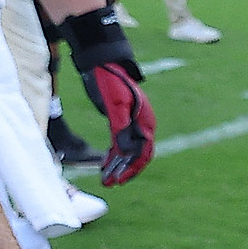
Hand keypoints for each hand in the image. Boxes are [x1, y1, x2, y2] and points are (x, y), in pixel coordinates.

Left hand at [78, 57, 153, 185]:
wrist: (102, 63)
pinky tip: (105, 165)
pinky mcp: (120, 121)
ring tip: (105, 180)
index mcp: (145, 121)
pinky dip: (113, 155)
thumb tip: (125, 152)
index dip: (132, 168)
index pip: (143, 152)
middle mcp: (141, 124)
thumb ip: (121, 128)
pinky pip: (119, 143)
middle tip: (109, 184)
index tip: (120, 180)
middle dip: (124, 171)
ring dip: (117, 166)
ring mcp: (131, 123)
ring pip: (127, 151)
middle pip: (136, 155)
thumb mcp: (115, 104)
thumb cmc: (110, 81)